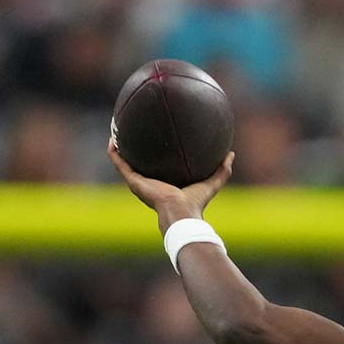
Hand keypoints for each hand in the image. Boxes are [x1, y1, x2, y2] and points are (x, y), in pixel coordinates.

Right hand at [107, 141, 233, 233]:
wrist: (181, 211)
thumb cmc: (195, 202)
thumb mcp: (212, 182)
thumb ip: (222, 170)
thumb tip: (231, 154)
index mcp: (164, 185)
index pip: (157, 170)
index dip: (155, 157)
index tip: (155, 143)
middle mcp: (149, 184)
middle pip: (138, 165)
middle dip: (135, 151)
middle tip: (133, 134)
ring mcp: (139, 183)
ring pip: (124, 164)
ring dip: (119, 149)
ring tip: (116, 133)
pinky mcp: (133, 182)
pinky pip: (120, 165)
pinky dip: (114, 153)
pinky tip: (112, 140)